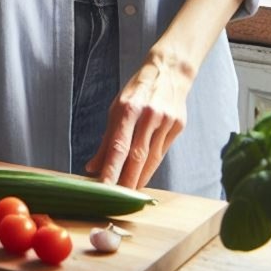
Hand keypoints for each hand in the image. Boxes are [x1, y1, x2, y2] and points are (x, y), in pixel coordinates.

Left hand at [85, 54, 189, 189]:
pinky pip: (162, 152)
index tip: (103, 187)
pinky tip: (143, 177)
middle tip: (117, 199)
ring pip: (151, 158)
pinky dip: (151, 167)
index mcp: (129, 108)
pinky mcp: (178, 126)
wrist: (170, 71)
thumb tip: (92, 166)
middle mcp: (148, 115)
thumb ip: (107, 139)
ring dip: (139, 178)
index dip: (111, 168)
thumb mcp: (117, 107)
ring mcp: (166, 121)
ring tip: (128, 193)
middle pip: (136, 156)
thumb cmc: (138, 90)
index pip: (118, 145)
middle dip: (126, 180)